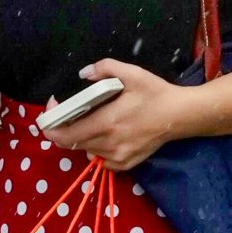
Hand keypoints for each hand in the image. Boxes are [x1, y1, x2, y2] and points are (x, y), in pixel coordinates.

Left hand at [38, 59, 195, 170]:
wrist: (180, 116)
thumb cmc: (155, 93)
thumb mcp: (132, 73)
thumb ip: (105, 68)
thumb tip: (83, 73)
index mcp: (107, 122)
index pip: (65, 135)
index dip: (51, 125)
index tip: (52, 109)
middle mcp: (109, 144)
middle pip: (71, 144)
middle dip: (63, 128)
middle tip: (67, 112)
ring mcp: (117, 157)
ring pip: (85, 151)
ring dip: (79, 138)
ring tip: (86, 121)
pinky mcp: (126, 164)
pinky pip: (100, 160)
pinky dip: (95, 149)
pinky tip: (103, 135)